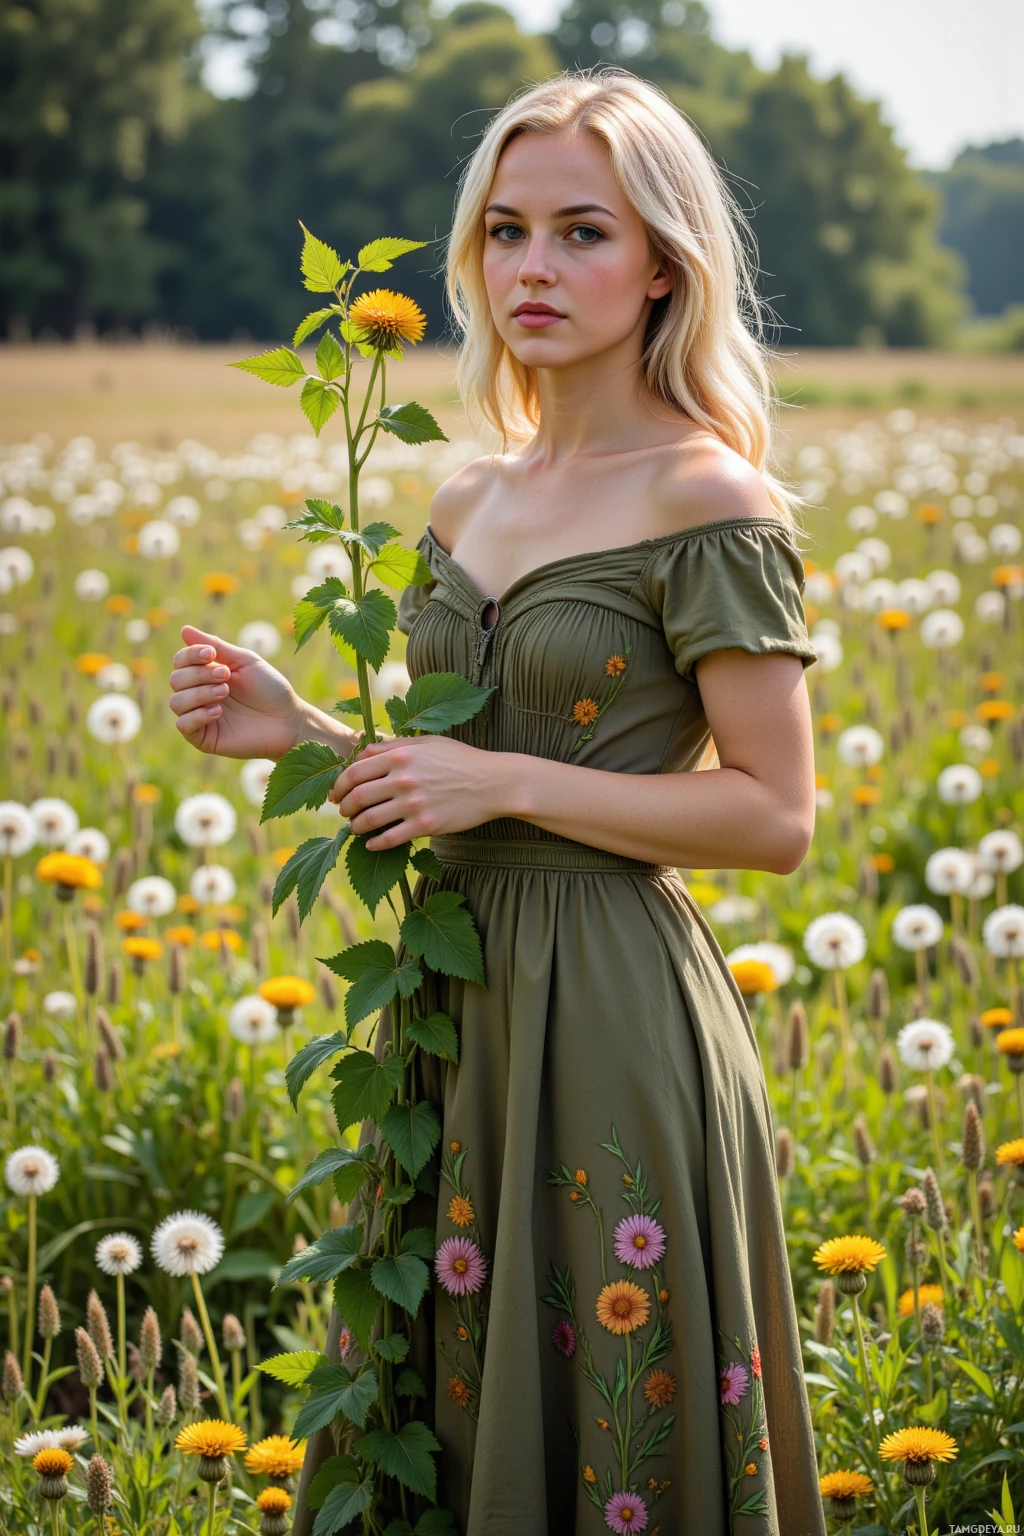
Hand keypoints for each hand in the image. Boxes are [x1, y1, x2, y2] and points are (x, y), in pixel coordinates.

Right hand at [169, 625, 304, 759]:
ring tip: (224, 692)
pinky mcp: (204, 738)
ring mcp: (200, 717)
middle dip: (199, 674)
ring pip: (176, 702)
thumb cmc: (270, 689)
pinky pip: (183, 725)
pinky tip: (218, 712)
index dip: (190, 655)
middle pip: (176, 680)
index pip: (180, 661)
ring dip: (199, 693)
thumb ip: (215, 645)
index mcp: (207, 674)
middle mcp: (200, 695)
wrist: (288, 720)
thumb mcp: (244, 661)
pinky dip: (197, 715)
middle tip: (225, 676)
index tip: (212, 654)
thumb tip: (184, 630)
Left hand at [328, 735, 513, 849]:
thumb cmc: (461, 760)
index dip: (340, 785)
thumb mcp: (427, 743)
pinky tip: (371, 844)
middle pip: (358, 796)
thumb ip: (394, 746)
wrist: (493, 783)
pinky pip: (390, 839)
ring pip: (369, 820)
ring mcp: (414, 804)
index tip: (337, 793)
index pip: (355, 771)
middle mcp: (403, 779)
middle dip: (345, 807)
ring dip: (356, 826)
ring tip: (355, 828)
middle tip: (344, 812)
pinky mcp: (426, 825)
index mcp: (401, 756)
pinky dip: (375, 843)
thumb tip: (363, 751)